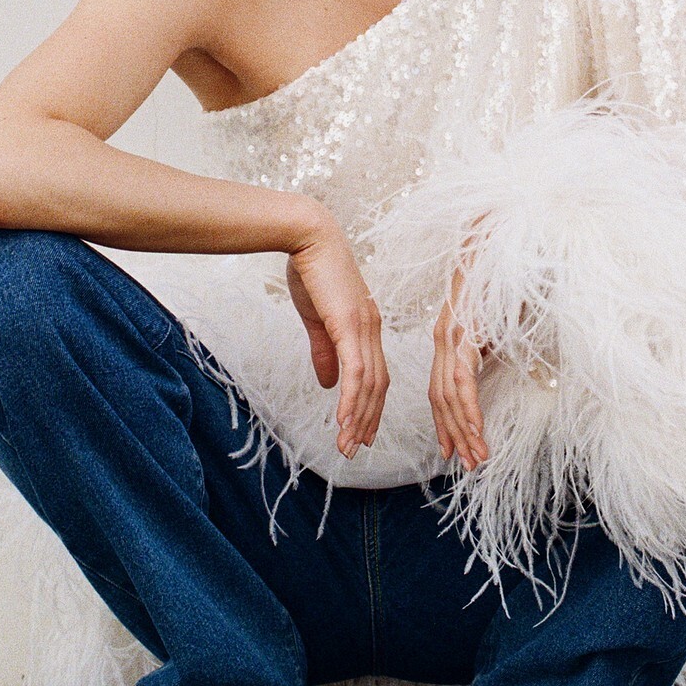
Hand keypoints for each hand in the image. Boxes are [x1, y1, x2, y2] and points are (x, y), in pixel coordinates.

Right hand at [285, 216, 388, 458]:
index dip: (371, 406)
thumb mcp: (317, 318)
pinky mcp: (349, 324)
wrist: (307, 236)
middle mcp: (372, 330)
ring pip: (369, 384)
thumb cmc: (311, 271)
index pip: (376, 376)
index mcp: (367, 327)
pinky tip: (343, 420)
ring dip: (358, 418)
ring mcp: (363, 327)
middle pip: (378, 386)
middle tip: (357, 449)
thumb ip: (325, 351)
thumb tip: (328, 383)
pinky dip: (352, 398)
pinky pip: (355, 370)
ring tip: (348, 445)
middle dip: (368, 420)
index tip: (363, 431)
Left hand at [430, 256, 493, 471]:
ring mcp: (453, 337)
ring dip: (463, 432)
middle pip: (440, 398)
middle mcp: (445, 339)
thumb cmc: (505, 278)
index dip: (444, 420)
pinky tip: (477, 435)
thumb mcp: (498, 319)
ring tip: (474, 459)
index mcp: (449, 336)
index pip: (440, 387)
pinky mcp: (466, 336)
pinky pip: (464, 383)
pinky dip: (469, 412)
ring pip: (450, 397)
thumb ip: (492, 342)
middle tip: (462, 463)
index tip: (449, 447)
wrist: (502, 243)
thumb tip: (499, 362)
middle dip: (452, 433)